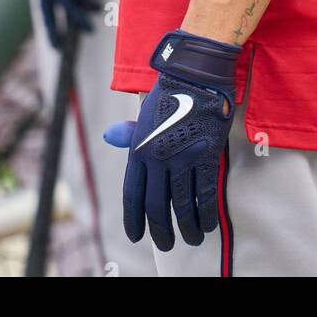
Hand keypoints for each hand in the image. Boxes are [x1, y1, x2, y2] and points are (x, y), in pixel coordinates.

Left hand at [104, 29, 241, 251]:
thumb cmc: (170, 91)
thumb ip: (130, 133)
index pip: (132, 195)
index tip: (138, 236)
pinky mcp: (205, 154)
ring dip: (187, 228)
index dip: (134, 220)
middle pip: (156, 206)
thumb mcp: (144, 114)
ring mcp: (182, 157)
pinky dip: (207, 214)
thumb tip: (108, 136)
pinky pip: (205, 194)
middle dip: (161, 231)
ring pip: (182, 205)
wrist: (195, 73)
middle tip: (167, 244)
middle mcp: (156, 157)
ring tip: (192, 239)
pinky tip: (208, 225)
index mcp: (138, 149)